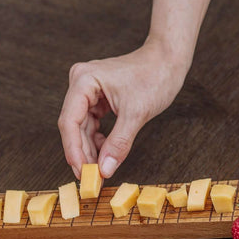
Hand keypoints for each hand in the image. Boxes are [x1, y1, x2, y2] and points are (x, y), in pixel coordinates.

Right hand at [58, 38, 189, 178]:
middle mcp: (81, 82)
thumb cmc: (155, 76)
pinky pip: (92, 122)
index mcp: (84, 80)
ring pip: (83, 126)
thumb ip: (118, 144)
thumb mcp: (137, 114)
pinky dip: (98, 139)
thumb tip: (105, 169)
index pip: (70, 122)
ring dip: (90, 148)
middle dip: (82, 153)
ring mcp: (89, 89)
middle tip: (91, 177)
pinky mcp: (98, 96)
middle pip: (73, 125)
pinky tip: (105, 152)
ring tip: (99, 169)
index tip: (82, 172)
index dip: (74, 151)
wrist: (168, 60)